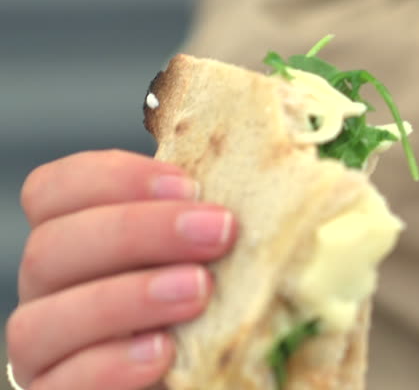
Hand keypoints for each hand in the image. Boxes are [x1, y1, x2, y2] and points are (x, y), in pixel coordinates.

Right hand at [6, 150, 236, 389]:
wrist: (232, 368)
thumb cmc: (225, 304)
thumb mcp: (217, 250)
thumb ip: (212, 212)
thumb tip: (271, 156)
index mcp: (77, 240)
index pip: (54, 191)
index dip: (111, 178)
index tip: (187, 184)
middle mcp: (51, 292)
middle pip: (50, 248)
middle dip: (137, 231)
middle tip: (219, 232)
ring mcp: (48, 350)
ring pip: (42, 320)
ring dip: (126, 299)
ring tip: (199, 291)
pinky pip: (59, 383)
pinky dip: (107, 364)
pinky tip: (162, 351)